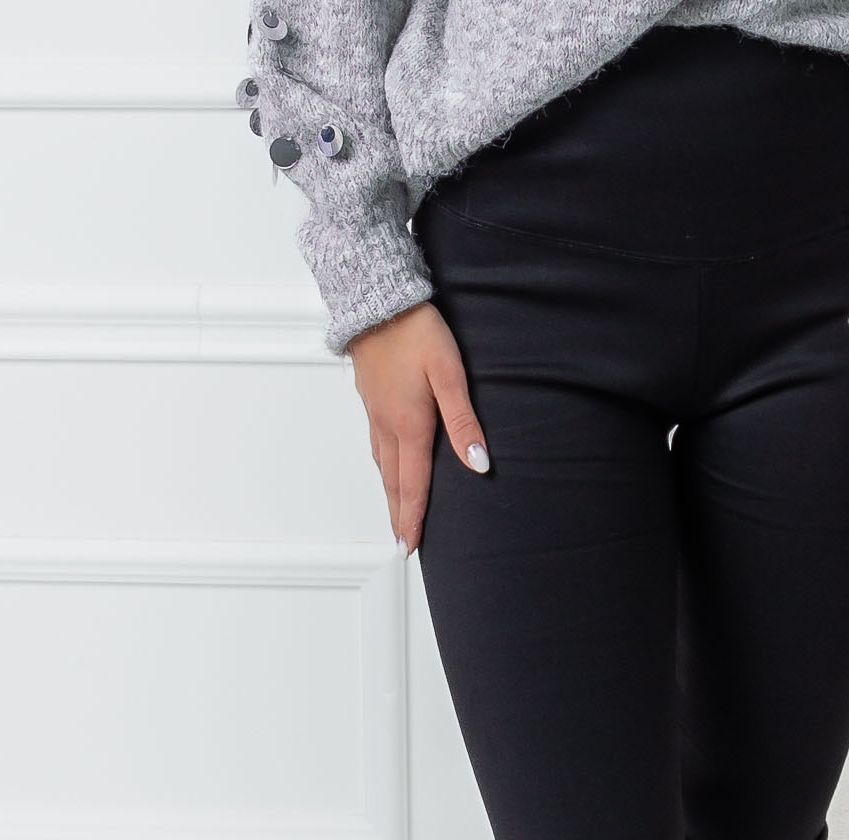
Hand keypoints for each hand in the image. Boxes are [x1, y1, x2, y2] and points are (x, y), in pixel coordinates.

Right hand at [347, 301, 491, 554]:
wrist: (378, 301)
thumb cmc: (417, 333)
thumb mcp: (449, 374)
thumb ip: (463, 421)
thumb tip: (478, 465)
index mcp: (409, 424)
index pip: (413, 483)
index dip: (413, 518)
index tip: (410, 547)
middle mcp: (387, 424)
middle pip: (393, 480)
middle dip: (398, 513)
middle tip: (401, 542)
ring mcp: (375, 410)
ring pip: (382, 462)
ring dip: (390, 491)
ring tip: (396, 509)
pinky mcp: (370, 396)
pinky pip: (375, 441)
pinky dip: (382, 464)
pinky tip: (386, 461)